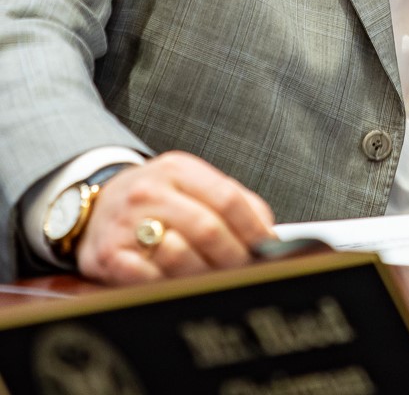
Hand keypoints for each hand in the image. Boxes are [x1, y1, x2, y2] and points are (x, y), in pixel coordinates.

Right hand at [76, 152, 275, 285]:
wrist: (93, 207)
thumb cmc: (156, 199)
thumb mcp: (191, 184)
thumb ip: (232, 201)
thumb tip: (267, 234)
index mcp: (178, 170)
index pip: (228, 198)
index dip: (254, 227)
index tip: (269, 246)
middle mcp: (149, 192)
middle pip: (207, 228)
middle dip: (234, 255)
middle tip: (247, 270)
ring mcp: (125, 223)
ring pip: (179, 253)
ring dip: (205, 272)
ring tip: (218, 279)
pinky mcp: (106, 255)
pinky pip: (145, 276)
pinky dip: (168, 283)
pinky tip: (179, 285)